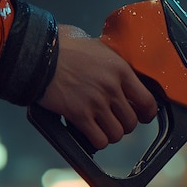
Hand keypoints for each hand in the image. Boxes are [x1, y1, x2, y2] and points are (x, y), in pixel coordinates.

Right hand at [38, 24, 156, 148]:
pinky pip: (99, 140)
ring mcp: (96, 103)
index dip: (147, 114)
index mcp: (120, 69)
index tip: (143, 116)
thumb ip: (108, 59)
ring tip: (103, 128)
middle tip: (116, 121)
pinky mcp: (79, 115)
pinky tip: (92, 134)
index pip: (147, 101)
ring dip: (111, 134)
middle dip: (125, 124)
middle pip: (132, 121)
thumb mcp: (95, 45)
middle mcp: (112, 88)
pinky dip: (97, 141)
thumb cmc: (62, 45)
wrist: (38, 54)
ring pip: (117, 134)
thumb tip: (112, 65)